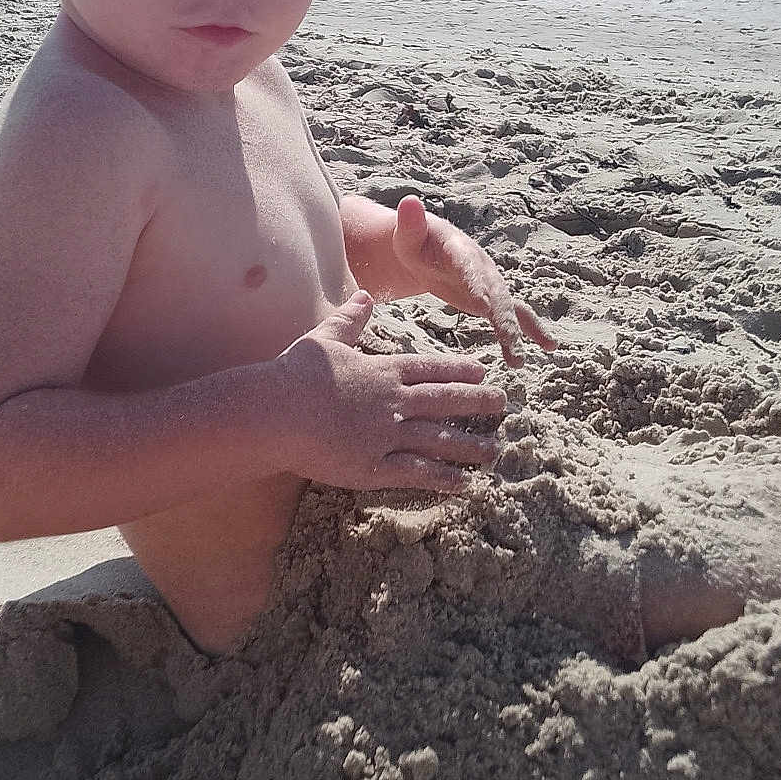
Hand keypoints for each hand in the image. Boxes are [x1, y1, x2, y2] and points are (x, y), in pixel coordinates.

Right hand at [276, 291, 506, 492]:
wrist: (276, 410)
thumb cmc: (296, 373)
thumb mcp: (325, 337)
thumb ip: (350, 319)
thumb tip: (364, 296)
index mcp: (383, 370)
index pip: (430, 368)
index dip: (459, 371)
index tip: (482, 372)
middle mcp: (394, 401)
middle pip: (446, 401)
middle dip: (478, 403)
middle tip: (503, 405)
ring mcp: (387, 434)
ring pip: (440, 439)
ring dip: (470, 445)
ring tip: (494, 450)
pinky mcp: (375, 465)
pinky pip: (417, 473)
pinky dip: (442, 478)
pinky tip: (464, 483)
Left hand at [391, 195, 555, 367]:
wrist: (427, 245)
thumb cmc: (414, 240)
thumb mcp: (407, 233)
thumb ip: (409, 222)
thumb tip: (409, 200)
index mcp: (459, 249)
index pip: (468, 267)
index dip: (476, 283)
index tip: (482, 305)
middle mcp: (482, 266)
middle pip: (495, 293)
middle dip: (503, 318)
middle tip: (508, 342)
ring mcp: (490, 282)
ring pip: (507, 307)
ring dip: (516, 332)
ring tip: (519, 360)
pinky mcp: (492, 297)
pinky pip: (514, 314)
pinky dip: (531, 330)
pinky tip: (550, 347)